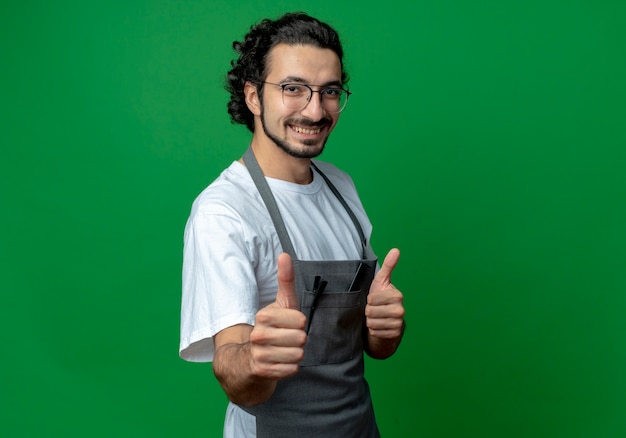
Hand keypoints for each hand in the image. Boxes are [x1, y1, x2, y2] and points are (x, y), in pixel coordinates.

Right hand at [249, 253, 306, 379]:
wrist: (247, 361)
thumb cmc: (271, 328)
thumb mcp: (280, 304)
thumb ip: (285, 280)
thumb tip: (284, 254)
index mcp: (264, 316)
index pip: (301, 320)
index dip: (299, 324)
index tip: (287, 325)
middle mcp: (258, 334)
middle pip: (301, 338)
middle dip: (298, 340)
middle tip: (286, 340)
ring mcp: (259, 354)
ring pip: (298, 355)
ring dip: (295, 355)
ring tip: (282, 351)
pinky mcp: (261, 371)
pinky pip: (292, 370)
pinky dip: (289, 368)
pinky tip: (279, 363)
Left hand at [365, 248, 404, 339]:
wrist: (386, 322)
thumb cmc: (381, 300)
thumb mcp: (381, 282)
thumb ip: (388, 266)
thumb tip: (396, 249)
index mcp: (397, 296)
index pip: (371, 298)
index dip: (369, 300)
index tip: (374, 300)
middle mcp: (401, 310)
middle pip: (370, 311)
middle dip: (369, 311)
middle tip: (375, 310)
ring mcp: (398, 323)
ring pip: (372, 322)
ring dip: (370, 321)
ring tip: (376, 318)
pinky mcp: (394, 335)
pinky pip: (375, 332)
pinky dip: (374, 331)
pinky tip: (379, 327)